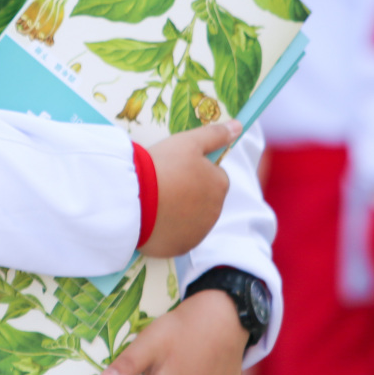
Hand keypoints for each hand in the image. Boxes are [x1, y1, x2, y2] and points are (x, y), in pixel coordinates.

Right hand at [139, 121, 239, 257]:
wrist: (134, 199)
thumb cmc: (163, 165)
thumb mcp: (188, 141)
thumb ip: (216, 134)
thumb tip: (239, 126)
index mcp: (220, 185)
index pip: (215, 175)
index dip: (195, 169)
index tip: (175, 167)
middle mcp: (215, 212)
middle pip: (204, 198)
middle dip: (189, 192)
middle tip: (163, 183)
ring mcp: (197, 233)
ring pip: (191, 218)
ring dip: (179, 211)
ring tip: (156, 200)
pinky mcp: (180, 248)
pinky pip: (176, 236)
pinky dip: (168, 229)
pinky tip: (152, 217)